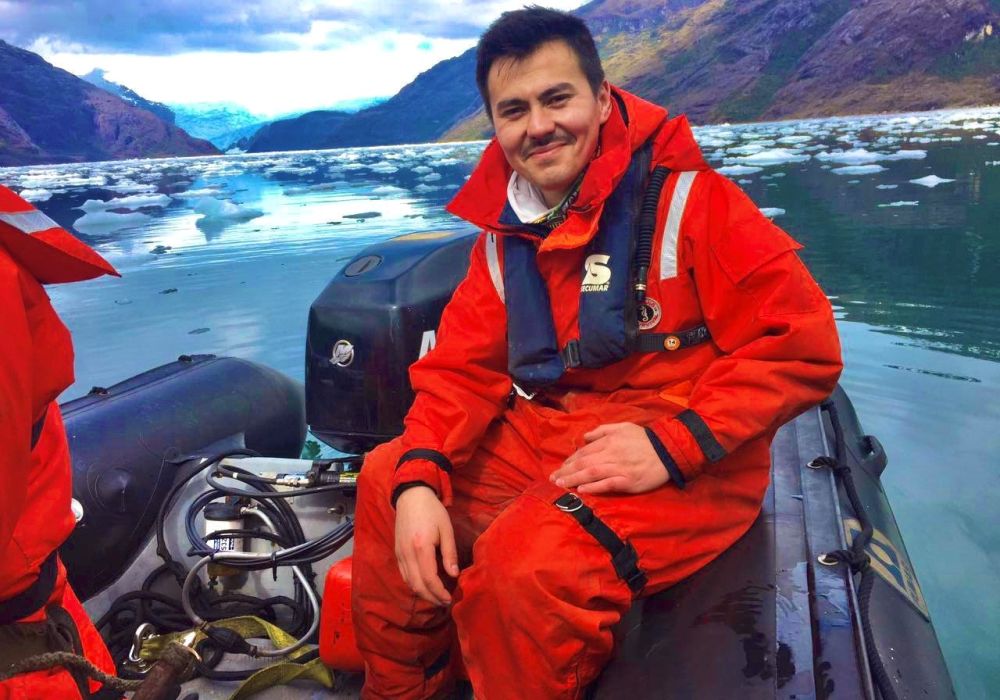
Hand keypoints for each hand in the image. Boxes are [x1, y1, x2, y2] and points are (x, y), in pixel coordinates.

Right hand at [394, 486, 458, 605]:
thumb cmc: (432, 510)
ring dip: (423, 593)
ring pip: (409, 582)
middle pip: (417, 585)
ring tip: (437, 596)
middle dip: (431, 597)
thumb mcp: (446, 529)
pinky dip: (414, 584)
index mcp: (421, 547)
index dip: (439, 592)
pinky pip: (404, 575)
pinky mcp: (397, 552)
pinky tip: (425, 585)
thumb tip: (454, 575)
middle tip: (445, 602)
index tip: (450, 599)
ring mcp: (399, 554)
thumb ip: (449, 553)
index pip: (429, 579)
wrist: (411, 496)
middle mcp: (407, 554)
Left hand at [549, 422, 668, 494]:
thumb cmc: (645, 439)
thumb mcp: (623, 427)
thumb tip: (585, 437)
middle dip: (566, 471)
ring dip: (574, 479)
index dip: (570, 460)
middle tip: (553, 478)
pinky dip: (593, 487)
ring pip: (591, 473)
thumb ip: (602, 431)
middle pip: (584, 463)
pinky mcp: (627, 481)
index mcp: (609, 441)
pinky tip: (581, 490)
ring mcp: (619, 468)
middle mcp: (611, 454)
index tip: (561, 467)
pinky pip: (607, 484)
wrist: (668, 451)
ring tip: (561, 484)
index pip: (584, 451)